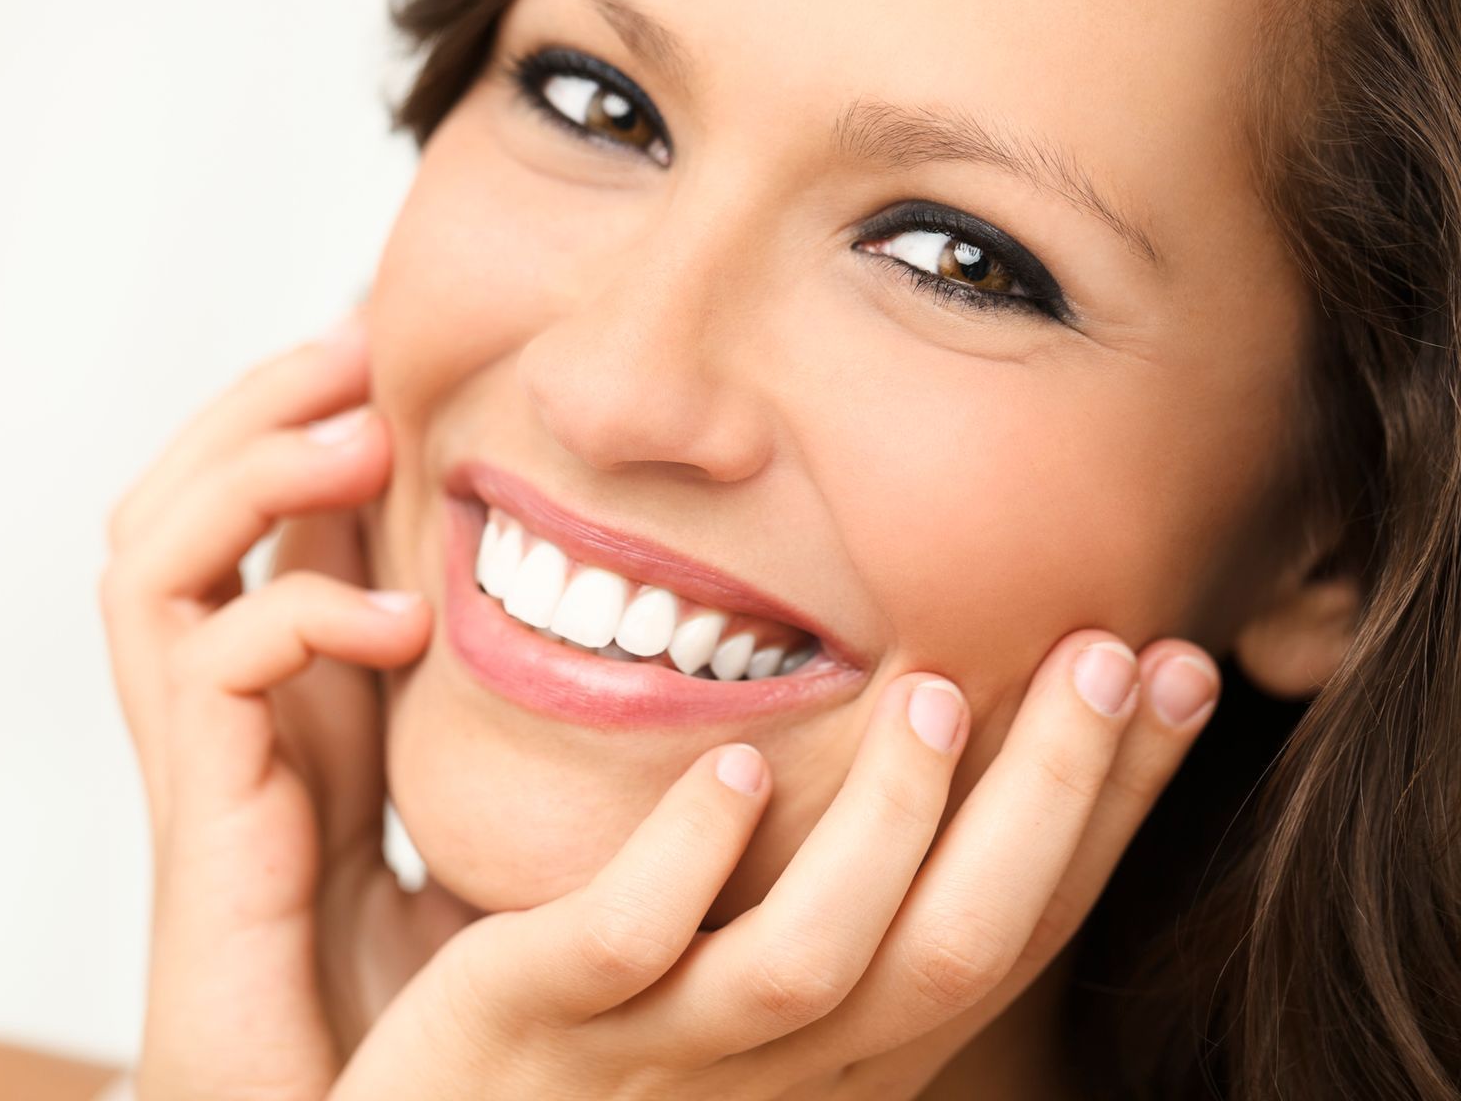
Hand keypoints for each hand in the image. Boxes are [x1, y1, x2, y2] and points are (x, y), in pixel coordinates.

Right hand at [97, 309, 476, 1100]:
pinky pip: (206, 660)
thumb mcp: (466, 802)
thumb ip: (488, 712)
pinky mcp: (203, 810)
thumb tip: (593, 610)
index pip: (258, 508)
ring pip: (149, 549)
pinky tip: (400, 623)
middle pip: (171, 497)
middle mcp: (225, 701)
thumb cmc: (410, 982)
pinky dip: (298, 613)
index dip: (305, 404)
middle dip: (255, 401)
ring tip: (364, 432)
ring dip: (252, 466)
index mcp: (288, 687)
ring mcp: (203, 748)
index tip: (396, 335)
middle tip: (360, 344)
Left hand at [329, 630, 1220, 1099]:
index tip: (1170, 671)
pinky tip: (734, 773)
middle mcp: (782, 1068)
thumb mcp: (729, 988)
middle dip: (1055, 801)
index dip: (1105, 811)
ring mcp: (659, 1047)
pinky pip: (631, 945)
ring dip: (892, 825)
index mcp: (845, 1052)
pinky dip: (688, 861)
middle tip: (1118, 649)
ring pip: (818, 959)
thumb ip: (818, 893)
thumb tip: (924, 744)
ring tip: (932, 691)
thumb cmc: (579, 1055)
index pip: (1011, 930)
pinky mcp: (538, 1016)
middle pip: (959, 948)